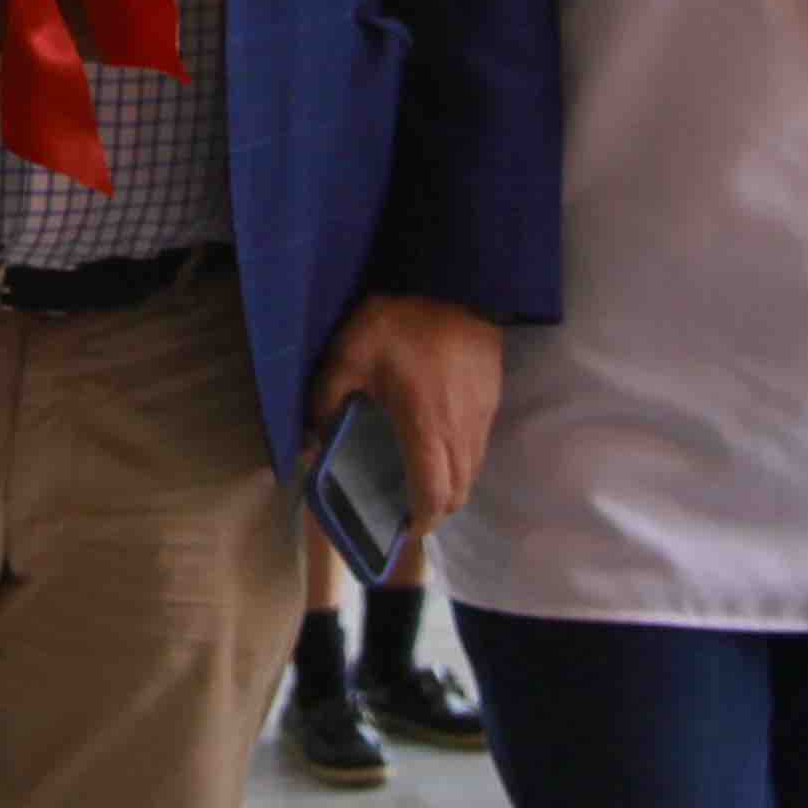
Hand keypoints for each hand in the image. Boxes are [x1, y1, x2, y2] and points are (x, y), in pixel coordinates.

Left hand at [309, 294, 502, 539]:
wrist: (454, 280)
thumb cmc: (398, 322)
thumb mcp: (347, 356)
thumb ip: (326, 401)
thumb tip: (314, 439)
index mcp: (426, 426)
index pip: (434, 493)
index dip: (422, 518)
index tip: (404, 526)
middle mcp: (461, 429)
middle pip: (460, 490)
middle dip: (436, 507)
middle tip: (408, 506)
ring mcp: (483, 414)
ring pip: (473, 469)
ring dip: (451, 484)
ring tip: (421, 479)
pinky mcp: (493, 398)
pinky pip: (480, 444)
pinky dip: (461, 458)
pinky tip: (437, 444)